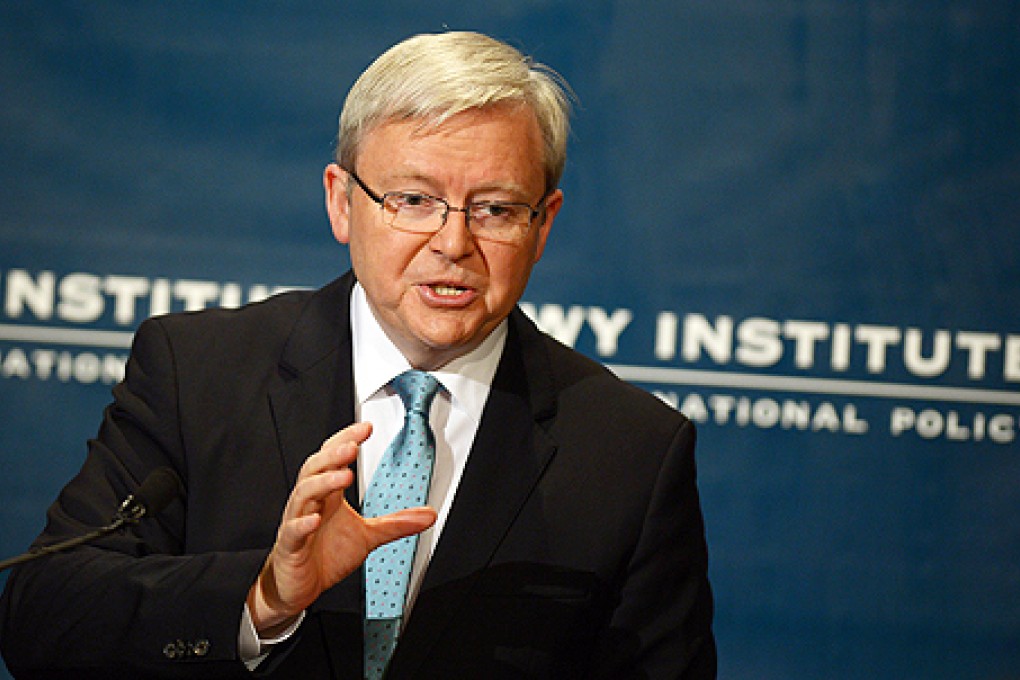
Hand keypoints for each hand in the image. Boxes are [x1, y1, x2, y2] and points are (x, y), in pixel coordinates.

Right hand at [247, 422, 436, 634]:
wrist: (298, 586)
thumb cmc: (324, 555)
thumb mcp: (368, 536)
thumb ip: (396, 524)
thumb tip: (429, 515)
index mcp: (328, 495)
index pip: (333, 459)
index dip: (347, 441)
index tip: (367, 428)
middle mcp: (310, 503)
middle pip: (315, 469)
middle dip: (333, 455)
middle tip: (353, 445)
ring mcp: (297, 522)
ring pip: (303, 494)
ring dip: (323, 482)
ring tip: (344, 474)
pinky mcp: (289, 547)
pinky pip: (292, 531)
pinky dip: (302, 523)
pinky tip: (313, 519)